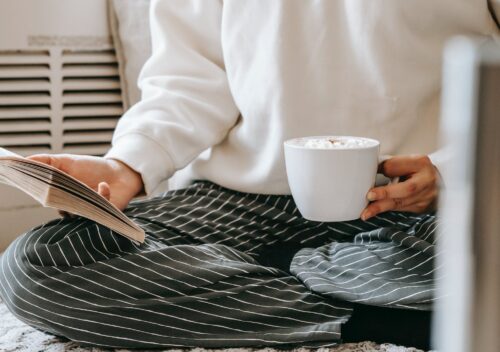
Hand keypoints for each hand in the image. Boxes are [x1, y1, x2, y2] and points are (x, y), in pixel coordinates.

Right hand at [27, 154, 143, 210]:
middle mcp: (72, 207)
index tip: (43, 184)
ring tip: (86, 186)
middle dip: (63, 198)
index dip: (45, 193)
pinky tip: (104, 184)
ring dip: (82, 198)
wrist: (120, 173)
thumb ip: (47, 161)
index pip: (47, 199)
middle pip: (62, 208)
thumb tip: (25, 160)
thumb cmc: (92, 168)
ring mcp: (88, 212)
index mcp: (61, 195)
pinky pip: (100, 209)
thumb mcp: (68, 161)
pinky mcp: (104, 215)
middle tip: (65, 186)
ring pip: (80, 211)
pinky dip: (102, 195)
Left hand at [360, 155, 439, 220]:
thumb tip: (368, 172)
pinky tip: (374, 212)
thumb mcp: (404, 161)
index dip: (385, 169)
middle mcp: (426, 180)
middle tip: (369, 196)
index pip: (401, 166)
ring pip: (402, 203)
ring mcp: (426, 196)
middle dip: (386, 193)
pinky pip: (401, 209)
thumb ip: (389, 165)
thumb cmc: (414, 169)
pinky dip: (386, 210)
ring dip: (381, 207)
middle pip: (407, 188)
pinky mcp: (421, 208)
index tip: (369, 172)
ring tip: (366, 212)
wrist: (433, 181)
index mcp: (420, 163)